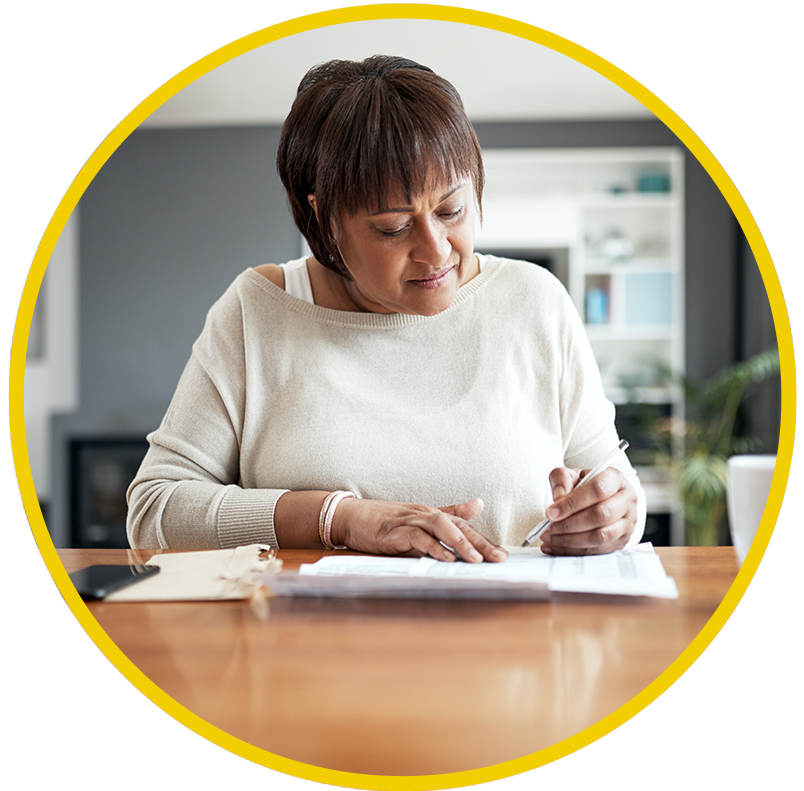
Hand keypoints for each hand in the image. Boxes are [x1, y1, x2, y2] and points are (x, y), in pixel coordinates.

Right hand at [331, 497, 506, 562]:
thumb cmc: (384, 521)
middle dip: (480, 543)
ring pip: (441, 527)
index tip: (501, 554)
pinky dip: (432, 547)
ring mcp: (409, 521)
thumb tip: (478, 504)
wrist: (351, 517)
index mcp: (432, 514)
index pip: (463, 526)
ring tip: (476, 560)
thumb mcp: (419, 520)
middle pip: (458, 526)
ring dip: (460, 543)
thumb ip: (448, 514)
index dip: (483, 539)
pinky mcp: (394, 531)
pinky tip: (445, 557)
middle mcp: (424, 515)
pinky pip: (417, 537)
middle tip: (498, 558)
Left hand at [539, 467, 637, 555]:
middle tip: (547, 528)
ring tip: (548, 537)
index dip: (572, 503)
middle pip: (600, 515)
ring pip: (601, 536)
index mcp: (615, 479)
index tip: (550, 513)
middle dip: (569, 524)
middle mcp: (627, 500)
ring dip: (570, 540)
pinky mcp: (622, 541)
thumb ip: (562, 480)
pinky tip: (554, 547)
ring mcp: (628, 523)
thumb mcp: (571, 475)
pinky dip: (573, 551)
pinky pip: (598, 551)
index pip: (597, 490)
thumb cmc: (584, 486)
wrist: (602, 499)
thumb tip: (558, 498)